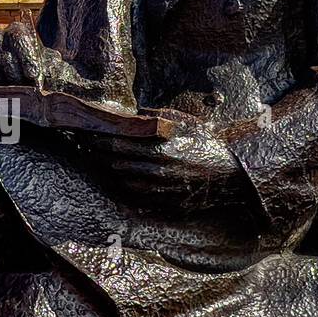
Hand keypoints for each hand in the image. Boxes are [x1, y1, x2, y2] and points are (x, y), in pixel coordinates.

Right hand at [0, 22, 46, 87]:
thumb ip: (53, 70)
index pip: (18, 36)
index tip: (33, 76)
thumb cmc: (40, 79)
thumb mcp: (52, 74)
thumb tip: (52, 68)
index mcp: (18, 32)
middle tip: (24, 89)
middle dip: (13, 72)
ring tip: (11, 93)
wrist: (25, 91)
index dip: (25, 56)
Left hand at [92, 127, 244, 203]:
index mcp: (160, 150)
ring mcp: (158, 191)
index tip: (85, 133)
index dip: (97, 139)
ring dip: (109, 171)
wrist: (232, 179)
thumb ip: (159, 118)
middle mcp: (156, 172)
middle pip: (114, 163)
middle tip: (85, 145)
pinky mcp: (162, 204)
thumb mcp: (188, 125)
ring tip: (98, 159)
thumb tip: (135, 112)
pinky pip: (134, 196)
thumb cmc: (209, 147)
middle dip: (98, 154)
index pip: (117, 144)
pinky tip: (119, 177)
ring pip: (121, 181)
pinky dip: (124, 185)